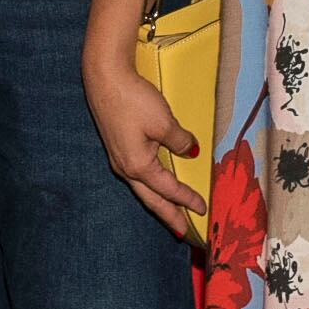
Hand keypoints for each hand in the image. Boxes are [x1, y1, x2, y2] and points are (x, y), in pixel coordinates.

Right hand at [83, 44, 206, 228]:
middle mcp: (125, 167)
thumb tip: (189, 151)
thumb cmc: (133, 100)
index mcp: (138, 166)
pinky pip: (137, 173)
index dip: (187, 200)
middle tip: (181, 231)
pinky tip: (155, 180)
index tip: (203, 210)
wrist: (104, 77)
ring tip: (170, 211)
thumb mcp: (164, 122)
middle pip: (151, 198)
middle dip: (167, 215)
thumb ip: (179, 141)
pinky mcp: (116, 145)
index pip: (169, 189)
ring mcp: (118, 157)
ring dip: (158, 200)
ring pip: (142, 187)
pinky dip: (150, 184)